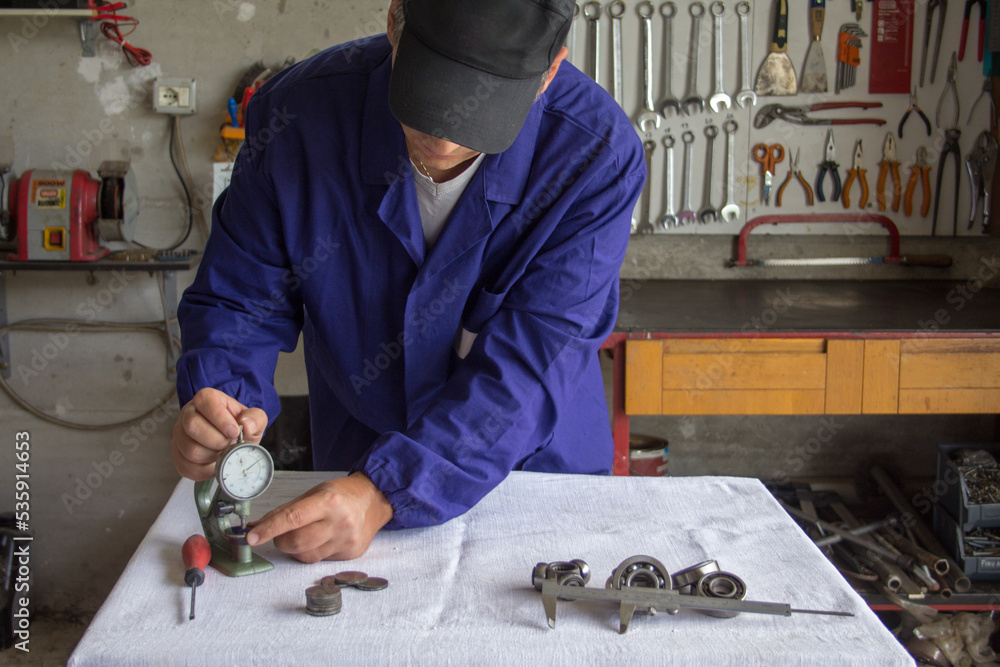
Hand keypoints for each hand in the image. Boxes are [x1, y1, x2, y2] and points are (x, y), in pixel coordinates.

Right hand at [172, 387, 267, 480]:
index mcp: (206, 399)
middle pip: (193, 426)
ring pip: (190, 449)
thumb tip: (246, 424)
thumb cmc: (240, 427)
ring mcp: (180, 435)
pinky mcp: (177, 455)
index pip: (205, 402)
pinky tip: (215, 464)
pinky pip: (186, 467)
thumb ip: (256, 418)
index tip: (234, 431)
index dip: (220, 419)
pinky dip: (205, 470)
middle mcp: (188, 414)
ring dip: (212, 456)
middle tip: (229, 444)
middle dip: (217, 440)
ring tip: (223, 453)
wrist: (233, 442)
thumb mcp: (255, 419)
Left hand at [246, 473, 392, 561]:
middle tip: (281, 533)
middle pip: (297, 542)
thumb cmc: (342, 494)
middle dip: (280, 540)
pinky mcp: (349, 554)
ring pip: (306, 555)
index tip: (252, 537)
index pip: (293, 518)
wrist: (374, 500)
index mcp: (329, 501)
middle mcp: (340, 522)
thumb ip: (286, 510)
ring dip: (295, 548)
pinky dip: (311, 552)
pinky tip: (320, 539)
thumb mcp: (314, 493)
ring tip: (304, 534)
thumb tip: (256, 526)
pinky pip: (319, 560)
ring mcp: (346, 541)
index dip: (269, 529)